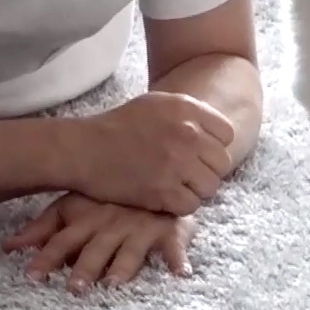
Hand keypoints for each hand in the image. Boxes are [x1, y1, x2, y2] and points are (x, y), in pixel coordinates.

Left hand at [3, 193, 196, 294]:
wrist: (153, 167)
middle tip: (75, 288)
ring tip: (115, 284)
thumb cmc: (107, 195)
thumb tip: (6, 247)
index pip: (62, 240)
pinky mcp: (168, 229)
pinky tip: (181, 273)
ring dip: (123, 267)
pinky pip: (175, 245)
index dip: (46, 257)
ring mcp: (140, 227)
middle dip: (85, 268)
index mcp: (86, 219)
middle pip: (95, 249)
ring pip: (131, 250)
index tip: (32, 276)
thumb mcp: (72, 205)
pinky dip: (178, 259)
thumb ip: (41, 229)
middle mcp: (111, 224)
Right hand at [63, 91, 234, 214]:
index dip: (214, 147)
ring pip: (211, 187)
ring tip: (175, 186)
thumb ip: (188, 115)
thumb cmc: (118, 126)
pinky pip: (191, 205)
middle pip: (222, 163)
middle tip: (186, 175)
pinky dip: (179, 206)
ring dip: (195, 190)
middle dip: (206, 171)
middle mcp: (187, 133)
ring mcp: (177, 163)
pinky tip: (164, 198)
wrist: (83, 149)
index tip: (198, 154)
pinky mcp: (164, 191)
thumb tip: (215, 132)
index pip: (226, 134)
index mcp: (187, 109)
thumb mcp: (156, 104)